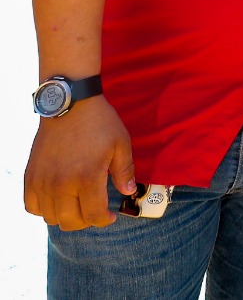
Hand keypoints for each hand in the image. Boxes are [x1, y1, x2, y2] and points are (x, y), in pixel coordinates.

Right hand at [24, 98, 134, 230]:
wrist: (70, 104)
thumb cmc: (99, 123)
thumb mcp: (121, 144)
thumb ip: (125, 171)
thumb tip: (128, 192)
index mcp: (87, 178)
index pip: (93, 215)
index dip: (104, 220)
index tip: (110, 216)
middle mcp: (61, 184)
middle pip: (71, 222)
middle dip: (86, 221)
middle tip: (94, 211)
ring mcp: (43, 182)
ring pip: (50, 218)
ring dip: (65, 216)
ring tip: (77, 205)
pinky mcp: (30, 176)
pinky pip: (31, 206)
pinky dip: (43, 209)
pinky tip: (57, 200)